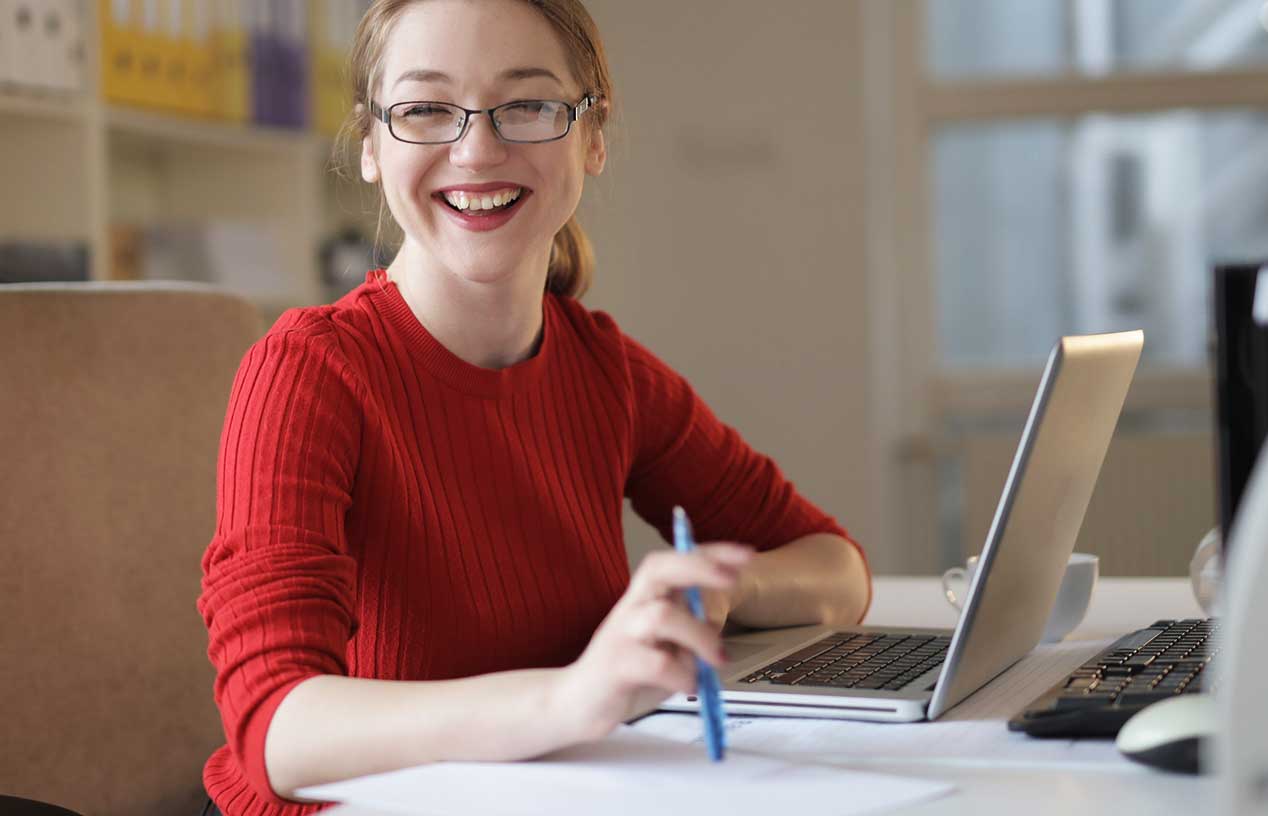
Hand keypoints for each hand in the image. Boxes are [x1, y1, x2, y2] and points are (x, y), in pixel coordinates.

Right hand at [552, 543, 752, 742]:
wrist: (579, 703)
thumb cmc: (629, 672)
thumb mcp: (666, 645)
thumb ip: (689, 630)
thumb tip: (717, 625)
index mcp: (645, 597)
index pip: (675, 560)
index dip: (709, 553)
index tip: (746, 554)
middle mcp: (631, 607)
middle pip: (658, 569)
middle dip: (698, 567)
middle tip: (731, 580)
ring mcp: (621, 634)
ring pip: (662, 615)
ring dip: (699, 636)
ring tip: (716, 660)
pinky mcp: (616, 666)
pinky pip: (656, 663)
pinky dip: (682, 675)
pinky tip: (688, 686)